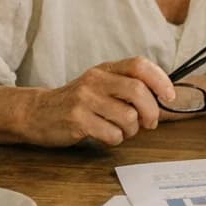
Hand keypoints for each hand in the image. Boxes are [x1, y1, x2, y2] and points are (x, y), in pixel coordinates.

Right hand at [21, 57, 173, 146]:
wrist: (36, 113)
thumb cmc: (76, 102)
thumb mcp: (100, 85)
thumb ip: (127, 87)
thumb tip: (162, 100)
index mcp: (105, 69)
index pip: (139, 65)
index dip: (160, 80)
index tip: (169, 97)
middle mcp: (95, 80)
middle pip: (138, 91)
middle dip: (151, 111)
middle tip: (150, 123)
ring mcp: (85, 100)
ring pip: (127, 116)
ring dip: (132, 130)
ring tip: (122, 131)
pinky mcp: (77, 120)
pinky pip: (111, 133)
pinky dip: (115, 140)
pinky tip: (106, 136)